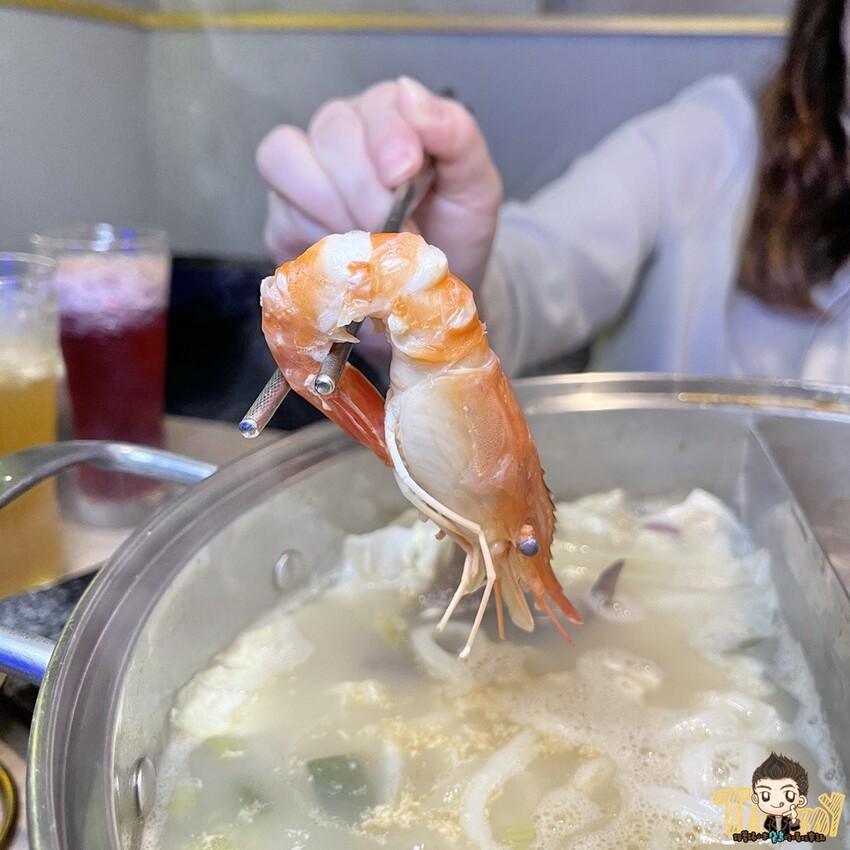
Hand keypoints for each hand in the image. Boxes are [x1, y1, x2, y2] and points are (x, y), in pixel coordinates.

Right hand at [256, 76, 502, 291]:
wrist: (434, 290)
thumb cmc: (453, 232)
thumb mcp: (476, 186)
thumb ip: (456, 135)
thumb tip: (410, 93)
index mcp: (389, 116)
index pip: (374, 107)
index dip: (386, 139)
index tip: (405, 174)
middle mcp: (340, 135)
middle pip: (328, 133)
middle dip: (365, 188)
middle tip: (395, 227)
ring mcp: (304, 175)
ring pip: (284, 161)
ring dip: (332, 208)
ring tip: (372, 242)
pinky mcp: (283, 220)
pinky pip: (279, 216)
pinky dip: (315, 239)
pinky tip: (349, 258)